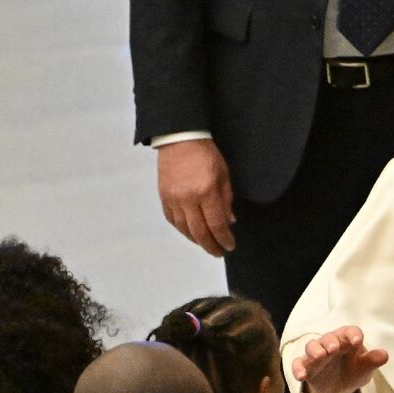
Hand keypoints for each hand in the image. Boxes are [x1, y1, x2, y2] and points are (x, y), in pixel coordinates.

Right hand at [157, 139, 234, 256]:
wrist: (180, 139)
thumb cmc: (206, 154)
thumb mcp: (223, 175)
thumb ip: (226, 200)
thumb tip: (229, 222)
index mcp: (206, 192)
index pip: (216, 224)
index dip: (224, 239)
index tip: (230, 246)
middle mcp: (188, 200)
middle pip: (199, 232)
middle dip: (211, 246)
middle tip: (219, 252)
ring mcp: (173, 200)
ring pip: (184, 229)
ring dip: (196, 240)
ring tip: (206, 244)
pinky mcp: (164, 198)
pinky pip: (173, 220)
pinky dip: (182, 230)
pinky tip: (190, 232)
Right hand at [291, 326, 387, 392]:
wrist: (338, 388)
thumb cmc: (353, 370)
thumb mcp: (364, 368)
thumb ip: (372, 361)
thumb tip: (385, 355)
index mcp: (347, 340)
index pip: (350, 332)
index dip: (353, 334)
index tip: (356, 341)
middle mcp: (331, 343)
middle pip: (329, 337)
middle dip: (331, 341)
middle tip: (334, 347)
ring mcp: (317, 354)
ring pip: (312, 346)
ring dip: (315, 349)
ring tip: (319, 356)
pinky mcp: (306, 366)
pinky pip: (298, 364)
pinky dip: (298, 368)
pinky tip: (301, 376)